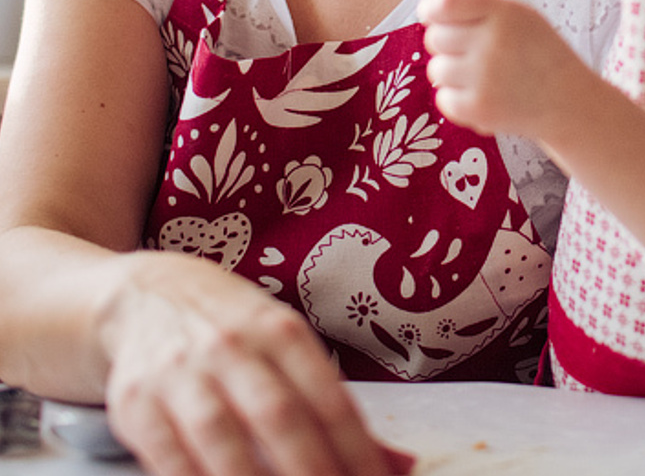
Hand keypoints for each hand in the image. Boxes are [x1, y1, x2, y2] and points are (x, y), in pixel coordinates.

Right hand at [100, 251, 392, 475]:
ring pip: (222, 439)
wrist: (144, 295)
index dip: (355, 448)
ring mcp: (182, 374)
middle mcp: (233, 346)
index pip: (327, 397)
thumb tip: (399, 465)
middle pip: (279, 417)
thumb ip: (335, 406)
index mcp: (280, 330)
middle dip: (311, 470)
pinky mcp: (137, 405)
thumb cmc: (233, 327)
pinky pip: (169, 459)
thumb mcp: (286, 345)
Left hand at [420, 0, 591, 137]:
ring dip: (452, 74)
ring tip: (481, 76)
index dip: (431, 9)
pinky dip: (457, 100)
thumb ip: (479, 9)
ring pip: (436, 70)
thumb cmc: (541, 55)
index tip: (431, 16)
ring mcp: (485, 77)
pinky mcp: (479, 109)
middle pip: (434, 38)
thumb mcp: (521, 17)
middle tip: (471, 52)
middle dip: (447, 44)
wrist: (568, 101)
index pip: (446, 3)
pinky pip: (443, 100)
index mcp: (504, 14)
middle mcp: (493, 42)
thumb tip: (431, 12)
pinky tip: (482, 95)